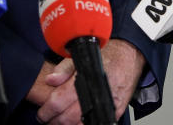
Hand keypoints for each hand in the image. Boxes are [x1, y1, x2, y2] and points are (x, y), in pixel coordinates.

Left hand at [29, 39, 145, 123]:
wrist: (130, 56)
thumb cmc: (108, 54)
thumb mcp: (83, 55)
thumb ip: (65, 68)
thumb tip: (50, 80)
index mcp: (87, 79)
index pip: (59, 101)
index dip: (46, 110)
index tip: (41, 113)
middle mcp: (98, 94)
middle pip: (67, 118)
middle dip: (53, 120)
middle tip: (47, 118)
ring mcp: (108, 106)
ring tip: (59, 120)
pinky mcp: (115, 112)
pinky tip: (76, 121)